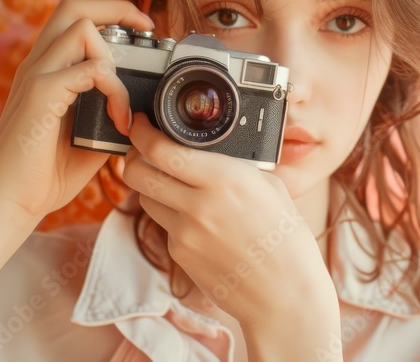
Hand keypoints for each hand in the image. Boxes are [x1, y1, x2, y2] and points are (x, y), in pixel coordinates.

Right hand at [0, 0, 153, 222]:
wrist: (8, 205)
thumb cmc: (42, 176)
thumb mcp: (88, 138)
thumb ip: (108, 116)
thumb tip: (142, 110)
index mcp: (46, 71)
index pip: (73, 19)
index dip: (111, 14)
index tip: (142, 31)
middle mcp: (37, 66)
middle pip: (73, 6)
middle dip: (117, 8)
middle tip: (146, 29)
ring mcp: (36, 77)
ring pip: (81, 28)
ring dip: (115, 60)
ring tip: (122, 104)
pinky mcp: (40, 96)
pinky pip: (88, 69)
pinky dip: (114, 90)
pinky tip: (117, 120)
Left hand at [122, 112, 334, 325]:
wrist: (284, 294)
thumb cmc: (286, 239)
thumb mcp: (269, 186)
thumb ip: (233, 166)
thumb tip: (208, 152)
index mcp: (224, 179)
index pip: (161, 150)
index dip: (142, 133)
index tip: (141, 125)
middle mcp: (198, 205)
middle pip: (137, 173)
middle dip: (134, 157)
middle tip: (143, 151)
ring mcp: (185, 233)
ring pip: (145, 198)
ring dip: (152, 187)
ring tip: (174, 185)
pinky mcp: (180, 255)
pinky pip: (164, 225)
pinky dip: (173, 217)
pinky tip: (200, 222)